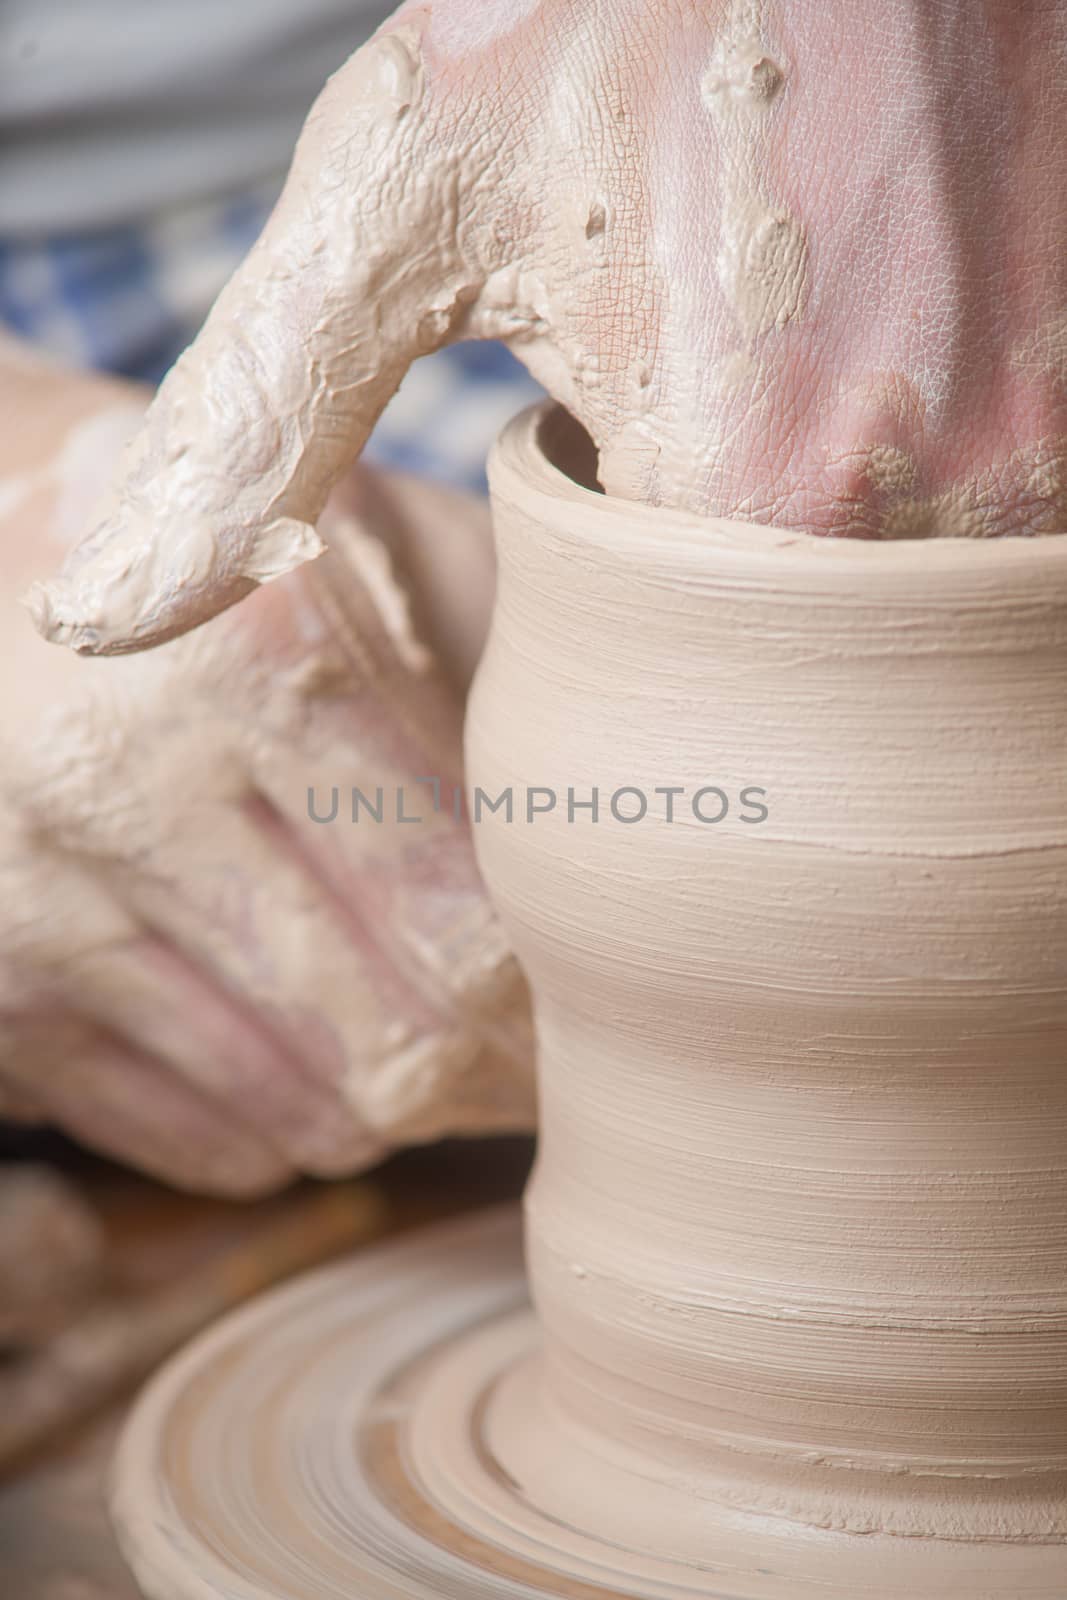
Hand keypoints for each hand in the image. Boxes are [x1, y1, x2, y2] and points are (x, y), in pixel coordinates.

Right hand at [0, 351, 532, 1192]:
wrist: (8, 568)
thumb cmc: (251, 564)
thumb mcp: (397, 549)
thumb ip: (525, 654)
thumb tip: (653, 823)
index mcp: (258, 652)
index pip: (467, 913)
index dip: (555, 993)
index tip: (597, 1005)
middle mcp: (124, 778)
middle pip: (393, 1037)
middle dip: (498, 1079)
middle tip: (546, 1075)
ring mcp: (36, 896)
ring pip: (301, 1110)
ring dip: (402, 1114)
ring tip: (452, 1071)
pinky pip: (196, 1141)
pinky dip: (289, 1131)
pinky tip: (324, 1067)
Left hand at [26, 0, 1066, 658]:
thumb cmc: (595, 10)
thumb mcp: (396, 208)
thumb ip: (256, 432)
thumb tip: (101, 630)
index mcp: (743, 485)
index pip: (672, 708)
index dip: (613, 623)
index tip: (603, 491)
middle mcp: (928, 499)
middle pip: (797, 676)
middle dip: (728, 596)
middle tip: (703, 415)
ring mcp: (1047, 452)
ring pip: (908, 618)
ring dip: (834, 544)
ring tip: (789, 377)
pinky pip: (1006, 541)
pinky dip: (927, 491)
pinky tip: (874, 357)